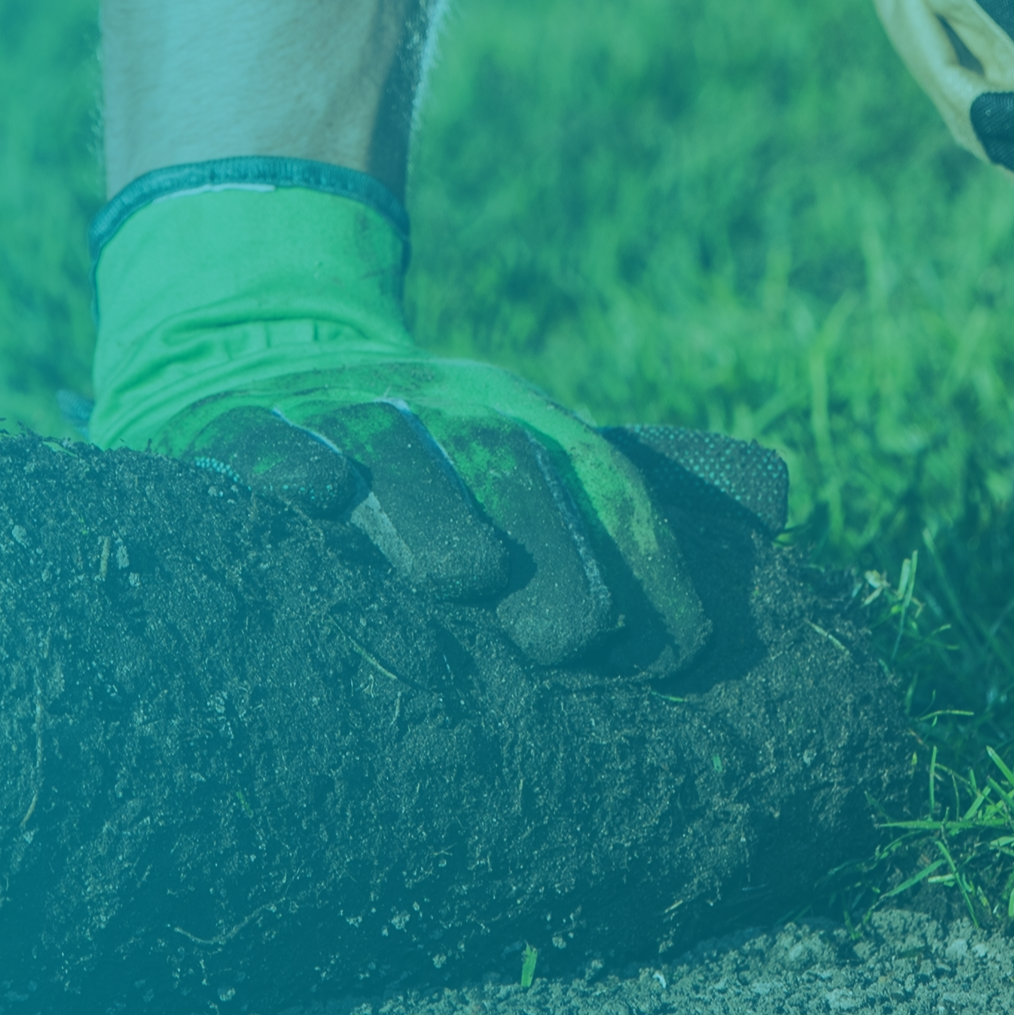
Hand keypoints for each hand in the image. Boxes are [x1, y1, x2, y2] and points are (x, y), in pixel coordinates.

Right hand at [84, 162, 777, 668]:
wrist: (258, 359)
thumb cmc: (429, 447)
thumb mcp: (536, 450)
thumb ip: (650, 479)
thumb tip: (780, 491)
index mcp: (522, 420)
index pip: (600, 488)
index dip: (640, 564)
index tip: (667, 655)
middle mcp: (438, 408)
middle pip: (503, 466)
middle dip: (544, 546)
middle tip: (567, 639)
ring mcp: (335, 414)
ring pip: (390, 451)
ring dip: (426, 507)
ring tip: (463, 575)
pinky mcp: (233, 429)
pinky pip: (260, 440)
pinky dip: (286, 461)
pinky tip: (314, 494)